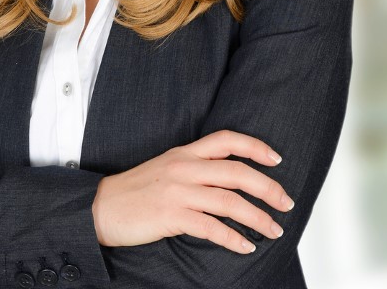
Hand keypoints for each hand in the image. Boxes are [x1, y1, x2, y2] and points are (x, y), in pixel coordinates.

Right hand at [90, 130, 293, 254]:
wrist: (100, 207)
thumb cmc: (134, 191)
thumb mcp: (165, 168)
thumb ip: (193, 168)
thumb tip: (230, 181)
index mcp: (183, 153)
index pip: (226, 140)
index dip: (256, 147)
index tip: (277, 159)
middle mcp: (183, 168)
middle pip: (238, 172)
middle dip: (269, 188)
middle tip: (286, 203)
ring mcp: (177, 192)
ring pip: (230, 202)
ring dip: (259, 218)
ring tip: (273, 230)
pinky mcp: (171, 216)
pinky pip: (212, 228)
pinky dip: (233, 239)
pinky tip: (244, 246)